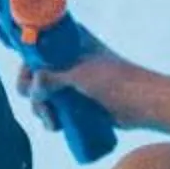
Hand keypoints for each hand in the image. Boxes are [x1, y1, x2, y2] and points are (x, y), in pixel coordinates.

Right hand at [17, 40, 144, 131]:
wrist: (141, 103)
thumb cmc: (114, 81)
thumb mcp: (79, 75)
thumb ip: (51, 78)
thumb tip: (31, 89)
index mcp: (69, 42)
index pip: (37, 47)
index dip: (28, 63)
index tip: (29, 80)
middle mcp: (67, 59)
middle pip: (34, 73)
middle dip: (33, 93)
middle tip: (41, 104)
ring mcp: (71, 80)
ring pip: (42, 94)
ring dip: (42, 110)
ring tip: (53, 122)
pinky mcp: (76, 100)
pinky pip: (53, 108)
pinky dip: (50, 118)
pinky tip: (56, 126)